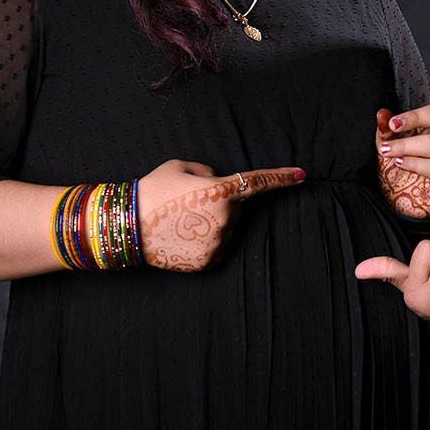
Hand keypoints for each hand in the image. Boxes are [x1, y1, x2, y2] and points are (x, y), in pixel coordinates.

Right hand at [137, 160, 303, 271]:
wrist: (127, 225)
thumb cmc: (153, 190)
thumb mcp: (180, 167)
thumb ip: (208, 173)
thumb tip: (219, 183)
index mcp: (221, 191)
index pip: (258, 182)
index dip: (282, 177)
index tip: (302, 175)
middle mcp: (225, 219)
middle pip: (236, 209)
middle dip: (220, 203)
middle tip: (188, 203)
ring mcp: (217, 243)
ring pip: (227, 230)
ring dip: (212, 224)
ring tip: (182, 221)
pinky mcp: (208, 262)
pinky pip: (218, 249)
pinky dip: (206, 243)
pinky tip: (183, 237)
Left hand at [375, 47, 429, 217]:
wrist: (399, 203)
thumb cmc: (396, 169)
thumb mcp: (386, 143)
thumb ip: (386, 128)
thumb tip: (383, 114)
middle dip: (414, 117)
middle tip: (393, 126)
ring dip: (405, 146)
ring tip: (388, 153)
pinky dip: (414, 164)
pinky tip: (401, 164)